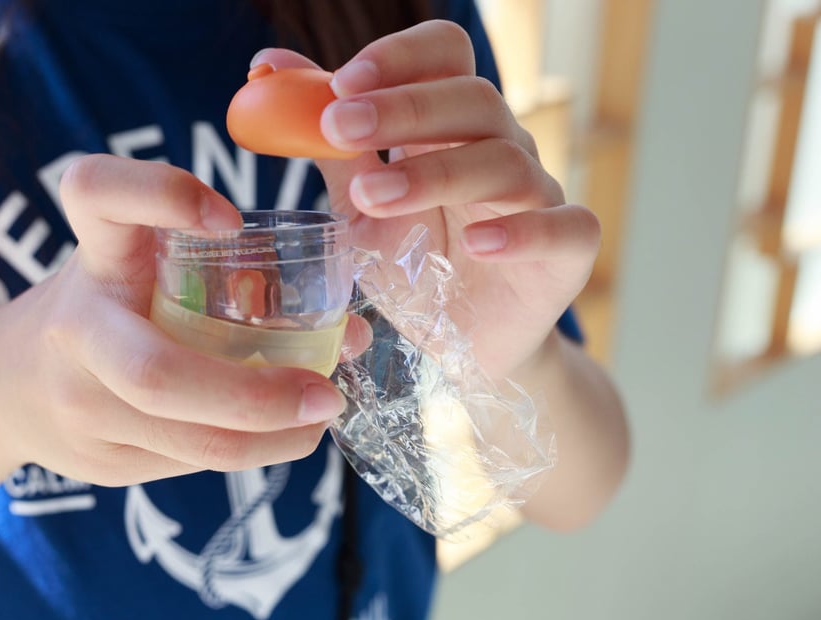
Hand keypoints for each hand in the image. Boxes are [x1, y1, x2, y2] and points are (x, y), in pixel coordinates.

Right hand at [0, 154, 350, 485]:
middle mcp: (77, 327)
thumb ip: (229, 279)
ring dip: (271, 438)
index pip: (96, 192)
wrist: (11, 387)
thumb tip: (349, 332)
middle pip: (158, 374)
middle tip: (326, 395)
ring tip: (318, 422)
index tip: (230, 220)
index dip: (162, 194)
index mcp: (95, 255)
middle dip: (255, 396)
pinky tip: (276, 437)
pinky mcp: (95, 459)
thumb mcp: (143, 270)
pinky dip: (246, 451)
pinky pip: (186, 462)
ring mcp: (79, 402)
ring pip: (185, 438)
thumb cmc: (110, 310)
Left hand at [257, 20, 599, 379]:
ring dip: (434, 172)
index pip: (444, 56)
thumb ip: (329, 144)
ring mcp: (540, 198)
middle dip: (402, 108)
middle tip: (337, 127)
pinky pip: (564, 228)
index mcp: (453, 126)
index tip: (339, 85)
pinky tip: (477, 242)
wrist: (464, 346)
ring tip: (374, 194)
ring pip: (504, 161)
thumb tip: (270, 68)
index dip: (398, 59)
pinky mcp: (567, 253)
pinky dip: (522, 231)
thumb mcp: (362, 205)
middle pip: (472, 99)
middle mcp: (503, 148)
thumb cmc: (418, 266)